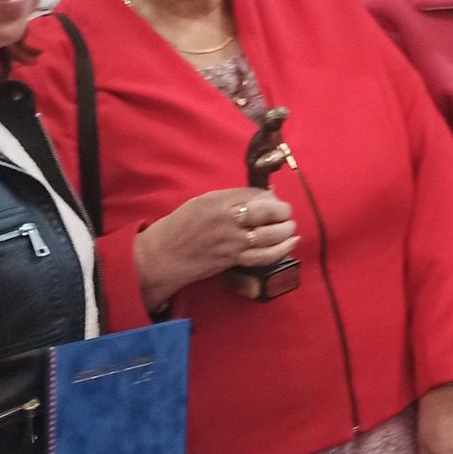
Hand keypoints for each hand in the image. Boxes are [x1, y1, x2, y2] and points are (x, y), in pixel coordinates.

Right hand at [132, 189, 297, 313]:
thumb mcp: (206, 201)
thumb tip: (269, 193)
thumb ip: (237, 197)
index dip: (273, 198)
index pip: (257, 195)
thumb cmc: (183, 225)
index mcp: (220, 202)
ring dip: (286, 231)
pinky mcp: (233, 260)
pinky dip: (281, 250)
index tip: (275, 201)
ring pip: (271, 236)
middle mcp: (228, 220)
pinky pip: (263, 256)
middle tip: (285, 215)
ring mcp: (232, 242)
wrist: (163, 255)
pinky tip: (290, 244)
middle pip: (269, 213)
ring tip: (289, 228)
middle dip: (284, 213)